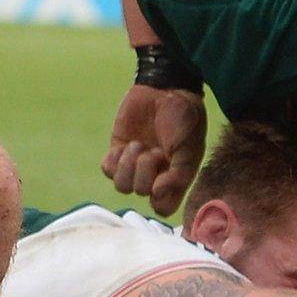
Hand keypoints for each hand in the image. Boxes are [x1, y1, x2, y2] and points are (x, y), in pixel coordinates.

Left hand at [103, 84, 205, 216]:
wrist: (165, 89)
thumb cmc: (184, 118)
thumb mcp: (189, 149)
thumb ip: (179, 176)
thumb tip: (156, 194)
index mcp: (175, 179)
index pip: (163, 208)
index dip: (160, 198)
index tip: (163, 178)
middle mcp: (154, 176)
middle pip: (140, 193)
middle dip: (146, 170)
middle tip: (155, 149)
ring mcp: (134, 165)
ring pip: (121, 186)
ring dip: (129, 165)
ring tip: (139, 145)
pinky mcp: (117, 152)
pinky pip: (107, 170)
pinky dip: (114, 160)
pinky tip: (125, 146)